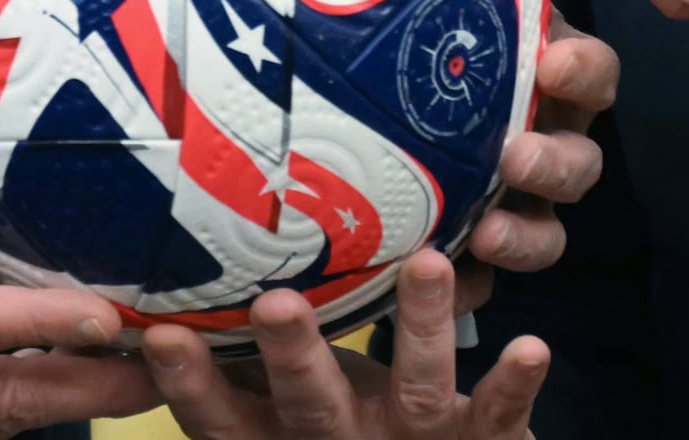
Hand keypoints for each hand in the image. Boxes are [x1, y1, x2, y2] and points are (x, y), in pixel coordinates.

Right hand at [143, 249, 548, 439]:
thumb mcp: (279, 408)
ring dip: (423, 330)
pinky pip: (497, 418)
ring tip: (428, 265)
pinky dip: (513, 385)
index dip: (191, 384)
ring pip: (417, 394)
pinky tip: (530, 347)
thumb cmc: (339, 427)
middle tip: (276, 303)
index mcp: (282, 438)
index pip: (224, 420)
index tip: (158, 335)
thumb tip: (167, 273)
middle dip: (294, 355)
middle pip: (312, 407)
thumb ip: (241, 359)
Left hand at [452, 0, 613, 309]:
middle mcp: (546, 144)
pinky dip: (470, 285)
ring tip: (485, 232)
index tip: (553, 64)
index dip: (585, 71)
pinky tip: (442, 277)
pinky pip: (485, 282)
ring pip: (547, 232)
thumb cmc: (435, 43)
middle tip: (514, 156)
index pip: (595, 75)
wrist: (360, 114)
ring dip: (526, 235)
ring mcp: (517, 204)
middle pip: (581, 165)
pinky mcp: (475, 254)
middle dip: (555, 163)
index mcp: (551, 82)